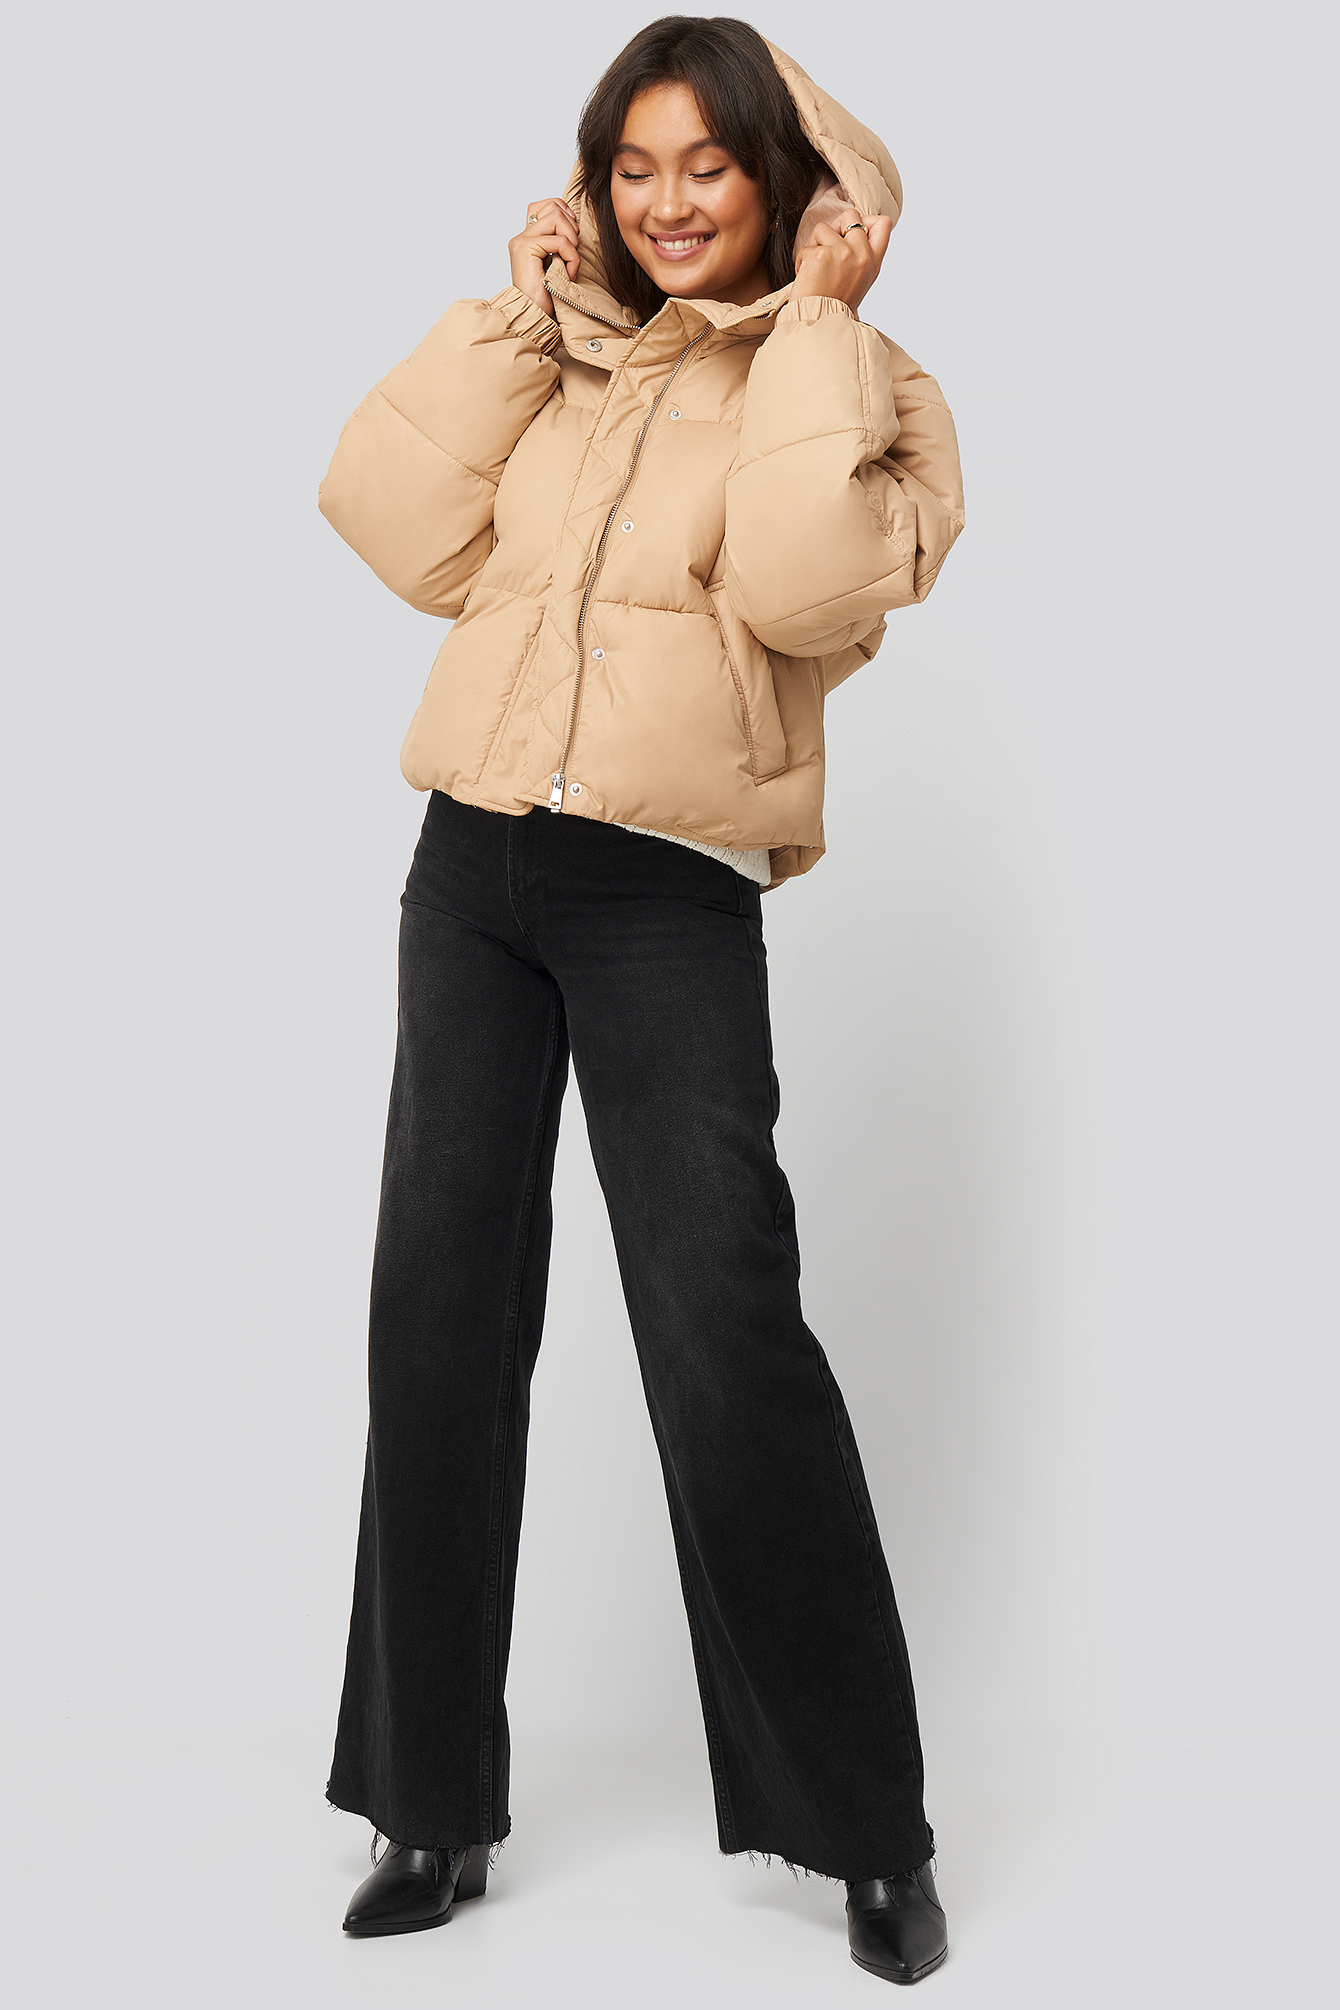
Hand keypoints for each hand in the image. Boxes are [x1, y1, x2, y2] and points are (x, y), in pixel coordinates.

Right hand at [509, 198, 578, 316]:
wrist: (534, 319)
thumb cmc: (548, 299)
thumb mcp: (558, 265)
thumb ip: (560, 244)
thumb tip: (575, 223)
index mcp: (528, 239)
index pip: (545, 205)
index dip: (563, 211)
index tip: (573, 234)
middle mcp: (522, 236)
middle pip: (553, 207)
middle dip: (572, 228)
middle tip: (572, 254)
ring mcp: (522, 241)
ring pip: (556, 217)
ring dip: (572, 241)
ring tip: (570, 264)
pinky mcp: (525, 249)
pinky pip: (560, 241)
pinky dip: (571, 257)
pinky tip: (568, 274)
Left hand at [792, 208, 891, 312]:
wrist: (819, 322)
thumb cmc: (835, 303)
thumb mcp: (860, 279)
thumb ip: (861, 254)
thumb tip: (852, 226)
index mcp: (873, 261)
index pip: (883, 224)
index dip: (866, 220)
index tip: (851, 232)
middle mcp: (862, 254)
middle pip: (851, 215)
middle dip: (835, 226)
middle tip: (828, 247)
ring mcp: (842, 253)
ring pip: (824, 227)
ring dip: (815, 244)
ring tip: (816, 268)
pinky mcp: (821, 255)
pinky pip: (807, 246)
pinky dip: (802, 260)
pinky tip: (806, 276)